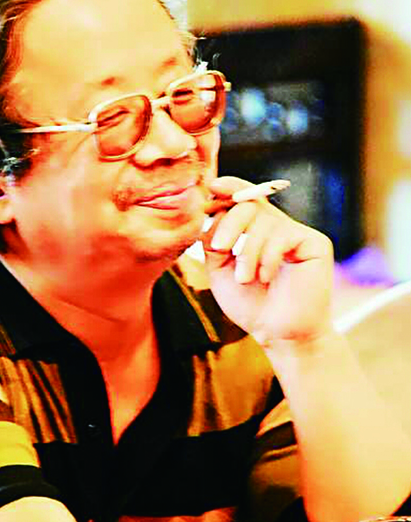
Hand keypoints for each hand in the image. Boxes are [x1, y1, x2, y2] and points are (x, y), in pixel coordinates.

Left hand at [201, 177, 334, 347]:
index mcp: (255, 230)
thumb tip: (208, 213)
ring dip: (247, 252)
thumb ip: (213, 241)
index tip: (212, 187)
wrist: (278, 333)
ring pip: (264, 221)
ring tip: (245, 279)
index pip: (243, 198)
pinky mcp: (315, 243)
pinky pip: (283, 235)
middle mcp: (277, 226)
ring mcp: (297, 233)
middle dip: (230, 223)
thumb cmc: (250, 305)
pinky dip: (267, 257)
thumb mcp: (219, 271)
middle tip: (221, 248)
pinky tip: (266, 277)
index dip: (230, 188)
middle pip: (250, 203)